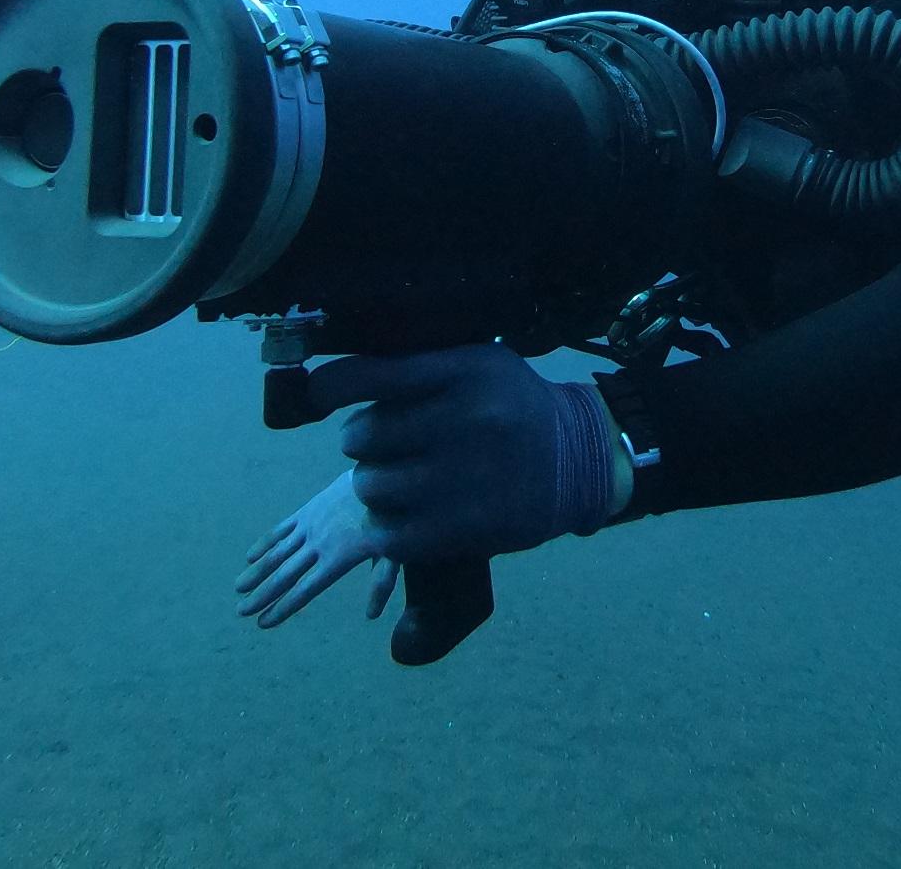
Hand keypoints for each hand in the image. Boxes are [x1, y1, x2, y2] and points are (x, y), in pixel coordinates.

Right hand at [236, 469, 400, 627]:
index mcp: (338, 558)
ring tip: (239, 588)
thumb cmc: (390, 518)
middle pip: (284, 575)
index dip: (284, 607)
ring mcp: (309, 526)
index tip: (263, 622)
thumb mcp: (393, 552)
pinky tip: (250, 556)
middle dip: (262, 595)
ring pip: (277, 553)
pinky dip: (265, 543)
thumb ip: (381, 583)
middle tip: (241, 611)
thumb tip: (371, 616)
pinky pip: (281, 529)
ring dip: (256, 571)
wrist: (378, 475)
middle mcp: (318, 544)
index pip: (305, 589)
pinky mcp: (306, 511)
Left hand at [293, 343, 621, 568]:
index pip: (371, 376)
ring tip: (395, 482)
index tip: (319, 396)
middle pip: (361, 436)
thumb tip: (335, 381)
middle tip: (379, 446)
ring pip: (370, 487)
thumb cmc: (513, 407)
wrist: (581, 459)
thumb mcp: (478, 364)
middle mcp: (465, 421)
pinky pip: (390, 536)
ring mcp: (466, 478)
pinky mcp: (468, 527)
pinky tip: (403, 517)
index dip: (330, 387)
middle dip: (359, 443)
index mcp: (464, 372)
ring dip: (372, 486)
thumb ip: (418, 367)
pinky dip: (386, 529)